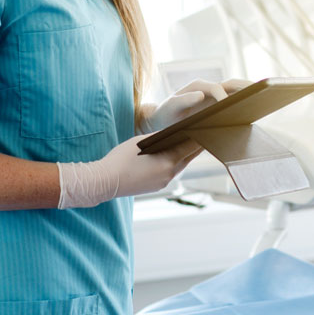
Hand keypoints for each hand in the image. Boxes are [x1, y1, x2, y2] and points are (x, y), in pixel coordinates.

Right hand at [57, 134, 202, 208]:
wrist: (104, 182)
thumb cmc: (120, 159)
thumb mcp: (142, 141)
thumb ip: (161, 136)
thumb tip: (176, 131)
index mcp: (168, 161)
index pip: (192, 146)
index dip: (201, 136)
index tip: (209, 127)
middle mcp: (169, 174)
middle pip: (189, 157)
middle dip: (196, 145)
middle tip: (205, 133)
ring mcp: (164, 182)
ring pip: (180, 165)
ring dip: (185, 154)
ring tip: (191, 142)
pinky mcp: (157, 186)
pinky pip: (171, 172)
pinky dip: (174, 163)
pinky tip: (173, 156)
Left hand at [138, 78, 252, 134]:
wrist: (161, 121)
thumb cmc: (164, 114)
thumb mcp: (170, 107)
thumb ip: (182, 101)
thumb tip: (201, 96)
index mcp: (199, 86)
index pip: (217, 88)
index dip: (224, 96)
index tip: (229, 105)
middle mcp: (209, 89)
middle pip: (232, 84)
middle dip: (246, 87)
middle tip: (260, 92)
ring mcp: (215, 97)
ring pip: (236, 92)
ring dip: (249, 93)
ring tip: (264, 100)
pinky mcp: (218, 106)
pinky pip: (234, 103)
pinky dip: (244, 105)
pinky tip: (254, 114)